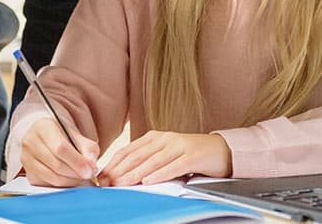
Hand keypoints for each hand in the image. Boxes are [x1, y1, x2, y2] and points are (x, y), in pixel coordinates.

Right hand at [20, 118, 100, 186]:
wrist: (45, 136)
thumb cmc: (60, 134)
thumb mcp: (75, 133)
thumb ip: (87, 147)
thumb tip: (92, 163)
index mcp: (42, 127)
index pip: (60, 148)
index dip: (77, 161)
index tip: (90, 169)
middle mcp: (30, 142)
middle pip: (56, 164)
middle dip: (76, 173)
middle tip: (88, 174)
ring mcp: (26, 158)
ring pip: (53, 177)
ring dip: (71, 180)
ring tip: (80, 175)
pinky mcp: (28, 173)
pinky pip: (49, 184)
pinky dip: (63, 184)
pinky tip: (69, 178)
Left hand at [98, 131, 231, 185]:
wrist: (221, 151)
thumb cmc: (190, 156)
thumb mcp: (165, 156)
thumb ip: (147, 161)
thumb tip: (123, 175)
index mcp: (155, 137)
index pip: (128, 150)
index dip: (113, 163)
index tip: (101, 176)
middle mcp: (164, 138)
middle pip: (137, 155)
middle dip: (119, 170)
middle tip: (106, 182)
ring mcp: (178, 145)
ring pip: (152, 161)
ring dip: (135, 173)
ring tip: (121, 183)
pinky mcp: (192, 155)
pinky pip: (173, 166)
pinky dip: (159, 174)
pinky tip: (148, 181)